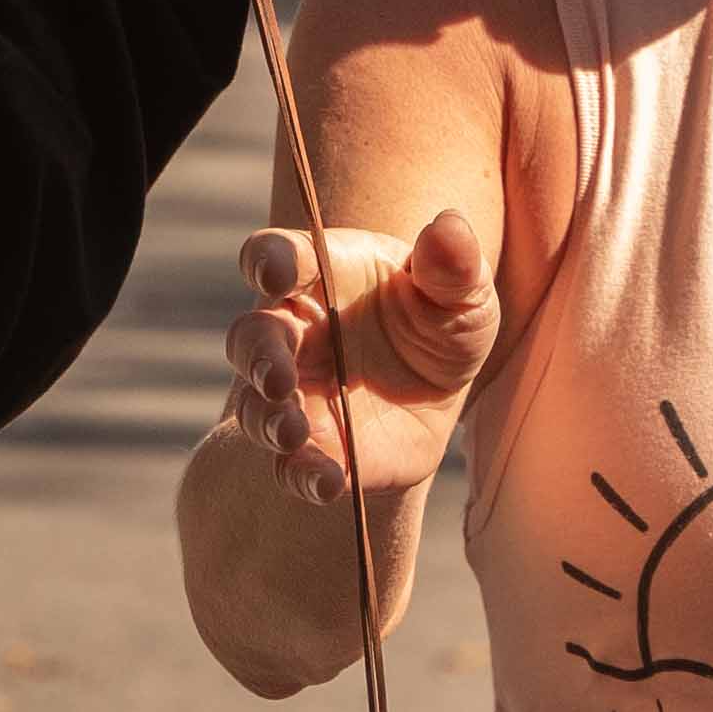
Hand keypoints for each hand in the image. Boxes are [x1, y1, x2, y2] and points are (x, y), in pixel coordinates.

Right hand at [221, 208, 499, 510]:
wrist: (435, 393)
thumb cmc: (437, 321)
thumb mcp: (461, 293)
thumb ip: (454, 265)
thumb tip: (449, 228)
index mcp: (317, 275)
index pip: (274, 257)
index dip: (268, 262)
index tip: (275, 272)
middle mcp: (292, 334)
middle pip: (251, 339)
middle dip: (258, 358)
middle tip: (278, 378)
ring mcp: (292, 394)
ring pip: (257, 408)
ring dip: (268, 421)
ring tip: (294, 434)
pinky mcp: (309, 448)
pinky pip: (289, 467)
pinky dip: (301, 475)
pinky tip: (327, 483)